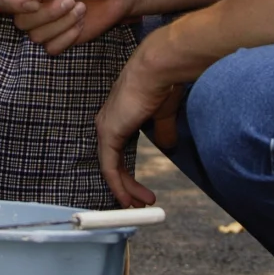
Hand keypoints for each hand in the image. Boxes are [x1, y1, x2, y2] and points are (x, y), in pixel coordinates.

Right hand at [0, 0, 132, 54]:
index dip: (14, 4)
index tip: (36, 2)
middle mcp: (32, 6)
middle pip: (20, 22)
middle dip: (48, 14)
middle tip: (71, 0)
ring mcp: (45, 25)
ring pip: (36, 37)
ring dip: (61, 24)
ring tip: (81, 8)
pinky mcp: (58, 39)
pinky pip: (51, 48)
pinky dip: (67, 37)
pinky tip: (80, 23)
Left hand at [95, 38, 185, 207]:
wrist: (159, 68)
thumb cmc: (162, 83)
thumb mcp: (164, 113)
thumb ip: (163, 131)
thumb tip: (168, 146)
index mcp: (119, 116)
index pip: (118, 151)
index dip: (128, 173)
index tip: (142, 190)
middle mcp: (108, 122)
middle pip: (112, 162)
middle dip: (127, 185)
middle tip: (140, 203)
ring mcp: (106, 127)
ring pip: (110, 167)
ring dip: (124, 189)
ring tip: (138, 206)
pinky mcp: (109, 132)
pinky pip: (109, 166)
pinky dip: (117, 185)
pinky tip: (127, 199)